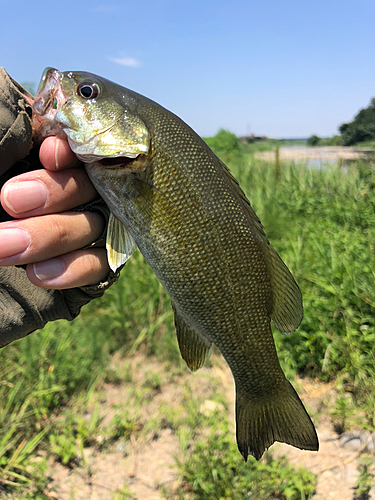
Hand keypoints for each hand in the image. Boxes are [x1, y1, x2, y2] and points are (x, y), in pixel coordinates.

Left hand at [0, 136, 110, 288]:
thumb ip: (11, 140)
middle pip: (91, 186)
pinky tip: (37, 274)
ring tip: (4, 247)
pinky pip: (98, 266)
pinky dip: (72, 269)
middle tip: (9, 200)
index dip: (73, 150)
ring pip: (92, 226)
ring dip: (50, 235)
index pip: (84, 146)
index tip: (48, 154)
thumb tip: (52, 145)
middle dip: (54, 191)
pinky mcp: (92, 264)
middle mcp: (80, 190)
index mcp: (59, 159)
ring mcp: (88, 228)